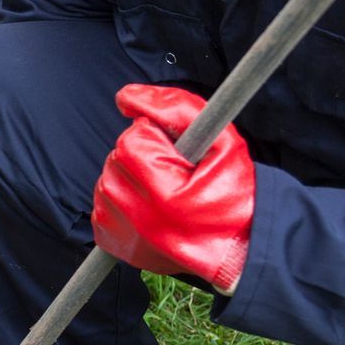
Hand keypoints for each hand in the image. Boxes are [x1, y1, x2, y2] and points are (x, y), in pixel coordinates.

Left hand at [92, 84, 254, 292]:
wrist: (242, 244)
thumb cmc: (236, 192)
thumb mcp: (222, 140)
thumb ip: (176, 107)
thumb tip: (126, 97)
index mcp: (165, 196)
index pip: (131, 141)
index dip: (155, 138)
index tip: (178, 154)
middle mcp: (141, 221)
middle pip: (115, 161)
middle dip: (141, 157)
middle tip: (173, 172)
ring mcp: (127, 238)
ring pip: (106, 182)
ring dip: (130, 177)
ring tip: (163, 189)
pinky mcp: (119, 247)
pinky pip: (101, 208)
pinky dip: (121, 201)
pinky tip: (148, 206)